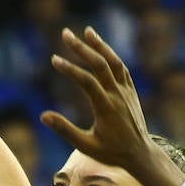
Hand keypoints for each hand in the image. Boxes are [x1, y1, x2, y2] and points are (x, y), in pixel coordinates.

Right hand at [40, 27, 181, 185]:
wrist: (140, 154)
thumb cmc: (111, 152)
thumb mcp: (85, 146)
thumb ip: (65, 130)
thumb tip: (43, 116)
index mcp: (106, 108)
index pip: (86, 82)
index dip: (69, 69)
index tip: (54, 60)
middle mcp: (118, 95)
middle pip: (99, 64)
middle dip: (81, 47)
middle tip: (65, 33)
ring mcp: (126, 92)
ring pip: (113, 62)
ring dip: (100, 45)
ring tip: (86, 31)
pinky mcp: (131, 92)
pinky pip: (122, 69)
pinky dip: (111, 56)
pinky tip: (101, 49)